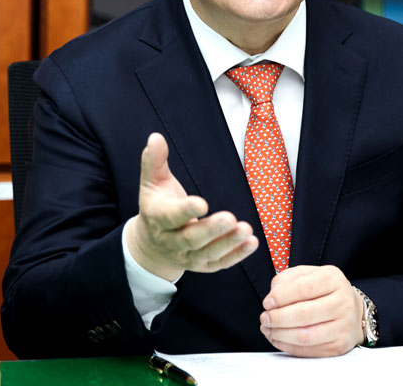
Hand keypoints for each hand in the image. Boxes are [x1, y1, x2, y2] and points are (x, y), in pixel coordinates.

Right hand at [125, 132, 257, 280]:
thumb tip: (155, 137)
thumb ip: (154, 160)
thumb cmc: (157, 205)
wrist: (151, 245)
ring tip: (246, 230)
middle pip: (191, 238)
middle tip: (230, 218)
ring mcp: (188, 256)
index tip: (202, 202)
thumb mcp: (152, 182)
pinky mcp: (203, 265)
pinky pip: (220, 263)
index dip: (185, 211)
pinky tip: (251, 243)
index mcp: (158, 218)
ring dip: (228, 243)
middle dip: (211, 230)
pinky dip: (236, 255)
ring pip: (208, 253)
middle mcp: (172, 241)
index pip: (171, 216)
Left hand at [259, 265, 364, 356]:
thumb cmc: (324, 290)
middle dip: (278, 318)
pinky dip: (288, 347)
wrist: (353, 311)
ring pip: (306, 335)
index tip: (267, 302)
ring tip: (267, 329)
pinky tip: (277, 339)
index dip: (282, 296)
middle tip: (264, 318)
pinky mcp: (339, 346)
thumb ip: (288, 278)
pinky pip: (309, 350)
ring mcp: (343, 326)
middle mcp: (342, 302)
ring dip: (281, 334)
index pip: (304, 288)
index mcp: (333, 279)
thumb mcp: (309, 274)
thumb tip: (273, 294)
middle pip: (305, 314)